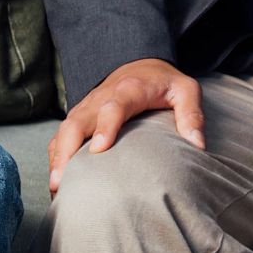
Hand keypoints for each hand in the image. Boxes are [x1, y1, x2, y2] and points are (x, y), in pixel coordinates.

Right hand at [47, 57, 204, 195]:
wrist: (140, 64)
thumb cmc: (164, 82)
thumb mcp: (186, 89)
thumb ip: (191, 114)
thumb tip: (197, 145)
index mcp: (129, 90)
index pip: (113, 107)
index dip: (105, 127)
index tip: (98, 150)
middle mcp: (101, 98)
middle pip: (77, 121)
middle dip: (66, 150)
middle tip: (62, 181)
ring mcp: (87, 107)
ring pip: (64, 130)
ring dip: (57, 157)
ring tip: (55, 188)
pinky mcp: (81, 116)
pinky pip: (61, 135)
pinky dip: (55, 155)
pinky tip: (56, 180)